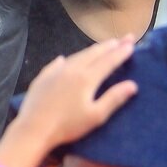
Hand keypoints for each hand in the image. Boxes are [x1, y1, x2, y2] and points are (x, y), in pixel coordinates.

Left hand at [12, 38, 136, 148]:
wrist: (33, 128)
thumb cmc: (67, 125)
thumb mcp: (96, 116)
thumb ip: (114, 98)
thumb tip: (132, 84)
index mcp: (86, 78)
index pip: (108, 61)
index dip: (121, 53)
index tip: (131, 44)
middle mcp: (70, 70)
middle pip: (93, 54)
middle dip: (109, 46)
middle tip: (123, 38)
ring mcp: (54, 72)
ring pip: (76, 56)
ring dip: (90, 50)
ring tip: (101, 46)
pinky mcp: (42, 78)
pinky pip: (56, 63)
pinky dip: (66, 59)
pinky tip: (64, 58)